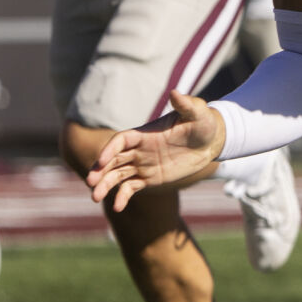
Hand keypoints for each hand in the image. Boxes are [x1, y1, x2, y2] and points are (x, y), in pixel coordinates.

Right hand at [86, 91, 225, 210]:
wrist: (210, 141)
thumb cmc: (203, 123)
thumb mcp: (197, 112)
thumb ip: (185, 105)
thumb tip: (176, 93)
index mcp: (145, 133)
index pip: (121, 141)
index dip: (110, 149)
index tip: (102, 160)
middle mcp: (139, 149)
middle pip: (113, 159)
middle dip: (100, 169)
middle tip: (90, 182)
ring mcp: (143, 164)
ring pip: (118, 175)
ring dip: (106, 185)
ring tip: (95, 197)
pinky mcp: (150, 178)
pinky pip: (132, 187)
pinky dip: (123, 196)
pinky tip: (118, 208)